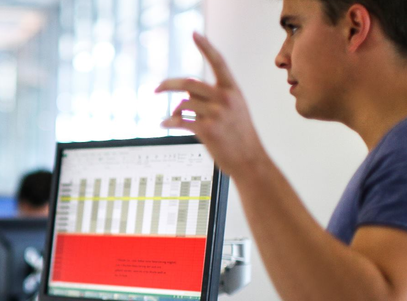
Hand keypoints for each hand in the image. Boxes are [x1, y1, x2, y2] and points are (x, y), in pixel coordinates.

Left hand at [156, 32, 267, 177]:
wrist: (250, 160)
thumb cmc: (239, 134)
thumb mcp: (234, 109)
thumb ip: (213, 97)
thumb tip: (183, 97)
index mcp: (233, 90)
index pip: (218, 62)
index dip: (205, 47)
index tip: (195, 34)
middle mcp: (225, 98)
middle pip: (189, 83)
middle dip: (169, 84)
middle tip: (156, 88)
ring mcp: (217, 114)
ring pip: (183, 104)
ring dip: (175, 111)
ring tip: (174, 119)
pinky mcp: (207, 130)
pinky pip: (179, 121)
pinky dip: (168, 122)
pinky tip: (163, 124)